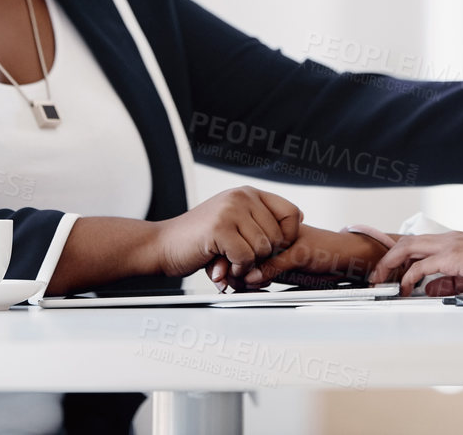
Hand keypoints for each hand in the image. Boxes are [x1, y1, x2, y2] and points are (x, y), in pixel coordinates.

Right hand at [148, 186, 301, 280]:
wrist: (162, 246)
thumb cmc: (199, 240)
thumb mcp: (233, 223)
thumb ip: (260, 224)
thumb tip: (300, 228)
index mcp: (249, 193)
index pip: (292, 213)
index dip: (288, 237)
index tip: (273, 250)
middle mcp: (242, 196)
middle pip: (279, 236)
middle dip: (264, 257)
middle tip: (243, 261)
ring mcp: (231, 210)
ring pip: (264, 248)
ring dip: (249, 264)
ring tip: (230, 261)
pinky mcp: (220, 228)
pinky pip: (247, 257)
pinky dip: (237, 269)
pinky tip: (222, 266)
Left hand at [212, 225, 389, 289]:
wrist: (346, 256)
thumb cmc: (316, 258)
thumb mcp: (282, 266)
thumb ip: (261, 269)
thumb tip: (236, 280)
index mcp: (272, 227)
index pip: (241, 237)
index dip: (225, 254)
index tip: (214, 271)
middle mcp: (277, 228)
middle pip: (244, 243)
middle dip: (228, 262)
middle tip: (219, 278)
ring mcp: (288, 238)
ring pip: (254, 252)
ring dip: (240, 269)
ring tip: (230, 281)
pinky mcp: (300, 249)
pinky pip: (274, 262)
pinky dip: (260, 273)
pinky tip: (251, 281)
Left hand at [368, 231, 462, 296]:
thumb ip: (449, 282)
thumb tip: (429, 288)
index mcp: (454, 241)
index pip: (418, 244)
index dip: (399, 257)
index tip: (388, 273)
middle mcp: (449, 239)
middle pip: (407, 242)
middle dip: (387, 259)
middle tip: (376, 277)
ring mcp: (451, 245)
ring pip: (409, 248)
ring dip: (392, 264)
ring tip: (382, 281)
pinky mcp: (455, 257)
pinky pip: (423, 265)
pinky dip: (410, 277)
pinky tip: (406, 288)